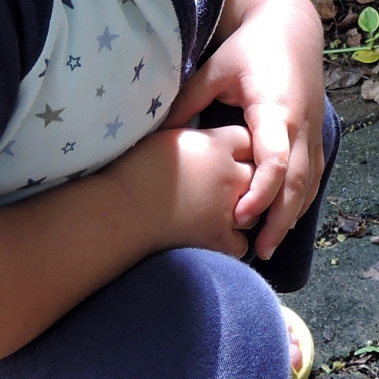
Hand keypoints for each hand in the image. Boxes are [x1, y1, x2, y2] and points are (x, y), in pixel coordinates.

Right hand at [108, 124, 254, 258]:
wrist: (121, 209)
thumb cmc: (135, 169)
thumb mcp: (168, 137)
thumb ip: (196, 135)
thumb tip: (204, 135)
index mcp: (216, 145)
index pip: (249, 139)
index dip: (243, 147)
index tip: (233, 153)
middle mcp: (229, 175)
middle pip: (257, 174)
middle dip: (247, 179)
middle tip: (226, 185)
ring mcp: (227, 208)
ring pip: (255, 209)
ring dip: (244, 211)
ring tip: (221, 210)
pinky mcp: (219, 238)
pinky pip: (241, 243)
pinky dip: (232, 242)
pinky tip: (217, 236)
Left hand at [166, 0, 324, 259]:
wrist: (291, 27)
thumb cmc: (249, 48)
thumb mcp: (215, 70)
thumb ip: (188, 101)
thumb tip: (156, 135)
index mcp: (274, 109)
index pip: (274, 161)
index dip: (260, 193)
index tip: (238, 217)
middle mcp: (300, 124)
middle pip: (297, 184)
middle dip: (279, 220)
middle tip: (257, 251)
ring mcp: (313, 130)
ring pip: (309, 183)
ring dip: (291, 216)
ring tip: (267, 247)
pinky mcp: (316, 133)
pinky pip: (313, 175)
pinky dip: (300, 200)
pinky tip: (282, 221)